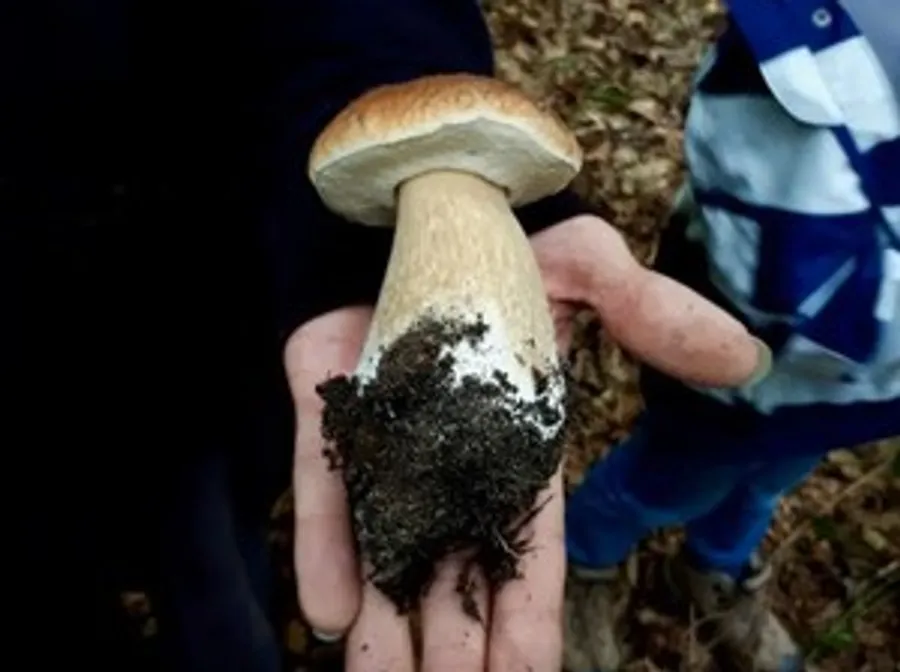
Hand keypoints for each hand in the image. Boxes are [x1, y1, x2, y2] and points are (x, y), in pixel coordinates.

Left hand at [284, 215, 766, 671]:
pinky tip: (330, 612)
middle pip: (457, 571)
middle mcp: (454, 456)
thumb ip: (655, 317)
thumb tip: (743, 358)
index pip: (529, 549)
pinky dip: (327, 548)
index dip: (527, 620)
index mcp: (518, 443)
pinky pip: (326, 488)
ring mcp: (390, 437)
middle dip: (455, 646)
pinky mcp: (332, 408)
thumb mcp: (592, 270)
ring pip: (391, 547)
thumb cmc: (512, 235)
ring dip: (387, 625)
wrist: (425, 197)